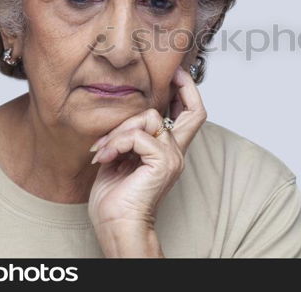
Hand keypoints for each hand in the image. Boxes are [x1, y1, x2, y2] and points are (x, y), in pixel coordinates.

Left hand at [87, 65, 206, 255]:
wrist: (116, 227)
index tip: (175, 75)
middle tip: (172, 74)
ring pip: (150, 117)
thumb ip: (128, 138)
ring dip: (120, 129)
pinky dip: (117, 143)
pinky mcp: (163, 162)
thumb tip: (123, 117)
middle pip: (195, 110)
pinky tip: (106, 158)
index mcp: (167, 151)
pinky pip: (138, 136)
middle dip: (184, 86)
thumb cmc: (114, 200)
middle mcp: (175, 152)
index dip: (185, 91)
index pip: (188, 116)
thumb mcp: (119, 159)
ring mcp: (172, 157)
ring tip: (104, 149)